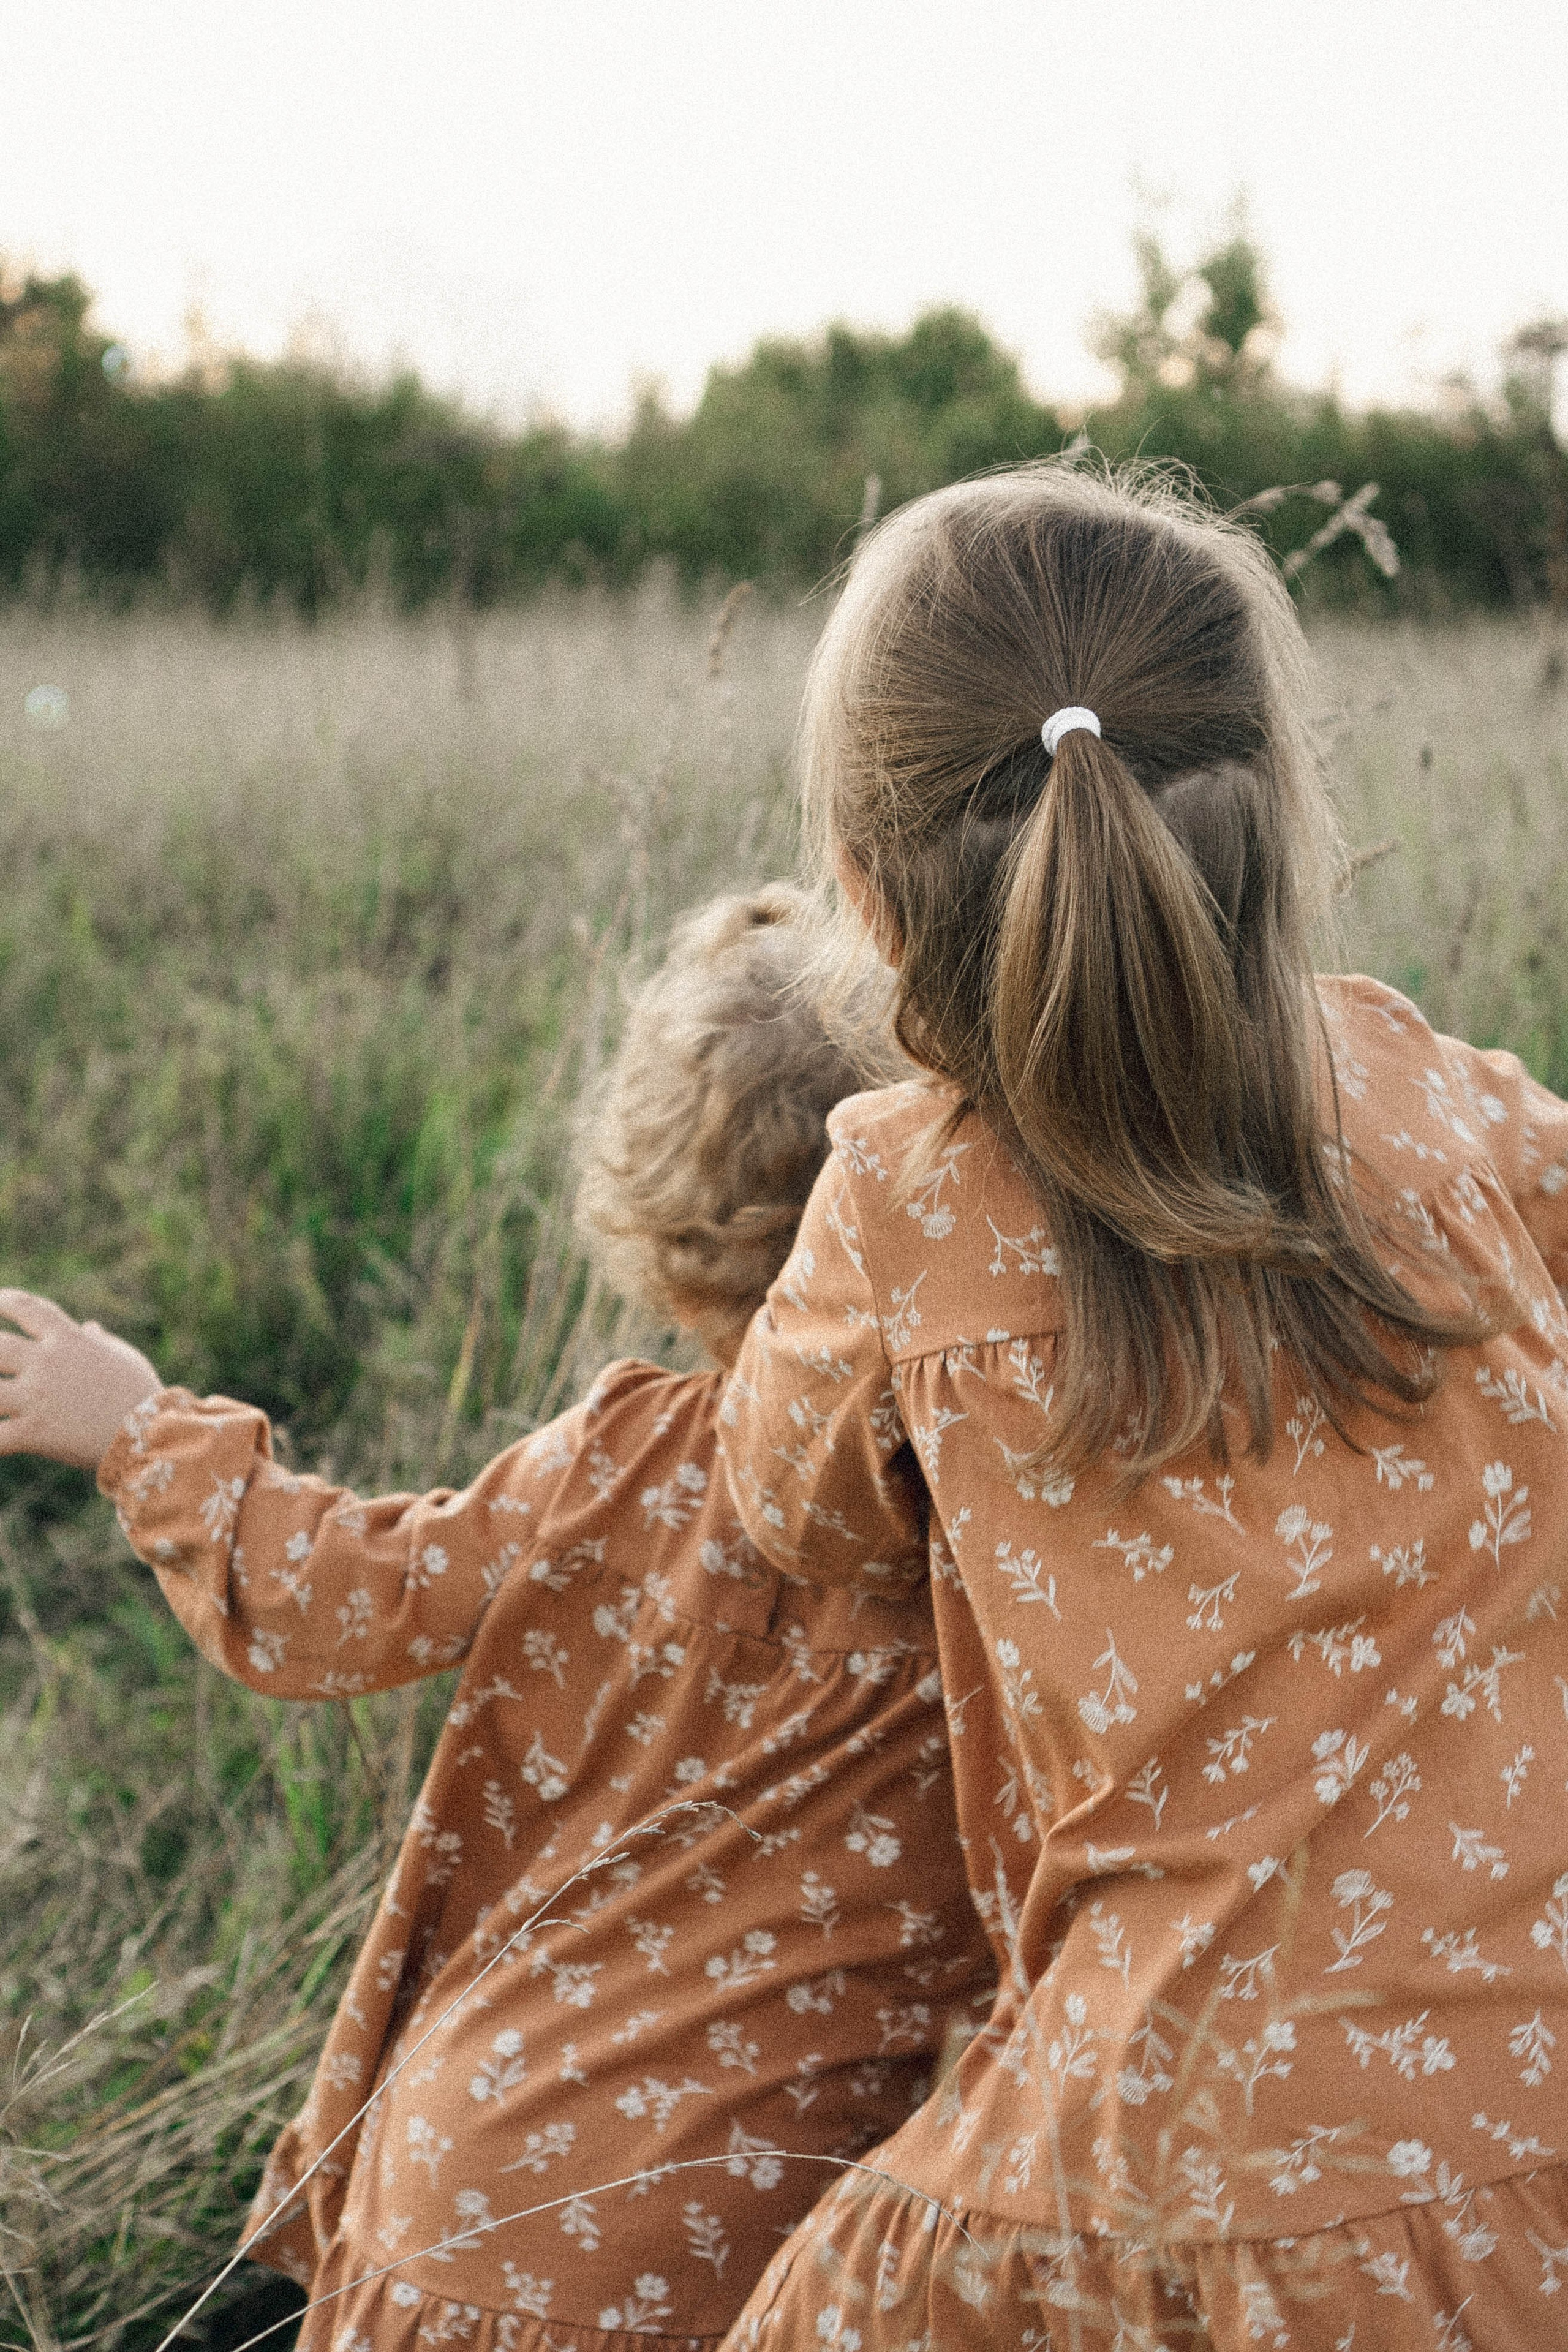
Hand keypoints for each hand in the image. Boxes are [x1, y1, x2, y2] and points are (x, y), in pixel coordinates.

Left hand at [0, 1290, 161, 1470]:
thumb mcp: (124, 1358)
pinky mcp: (34, 1433)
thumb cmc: (142, 1392)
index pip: (25, 1308)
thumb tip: (90, 1327)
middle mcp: (46, 1363)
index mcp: (68, 1339)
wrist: (154, 1433)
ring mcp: (37, 1398)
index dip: (2, 1300)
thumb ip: (100, 1341)